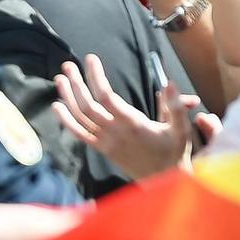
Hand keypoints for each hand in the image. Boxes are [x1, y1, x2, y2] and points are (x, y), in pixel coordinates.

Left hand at [53, 55, 204, 181]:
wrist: (162, 180)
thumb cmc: (173, 151)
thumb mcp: (181, 129)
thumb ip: (176, 106)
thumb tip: (169, 83)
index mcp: (133, 124)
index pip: (107, 97)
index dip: (96, 77)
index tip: (91, 59)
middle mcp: (115, 133)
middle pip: (88, 105)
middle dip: (76, 84)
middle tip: (68, 65)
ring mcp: (105, 142)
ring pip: (80, 118)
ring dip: (68, 97)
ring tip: (60, 78)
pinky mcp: (102, 149)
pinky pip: (79, 134)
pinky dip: (66, 120)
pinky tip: (57, 106)